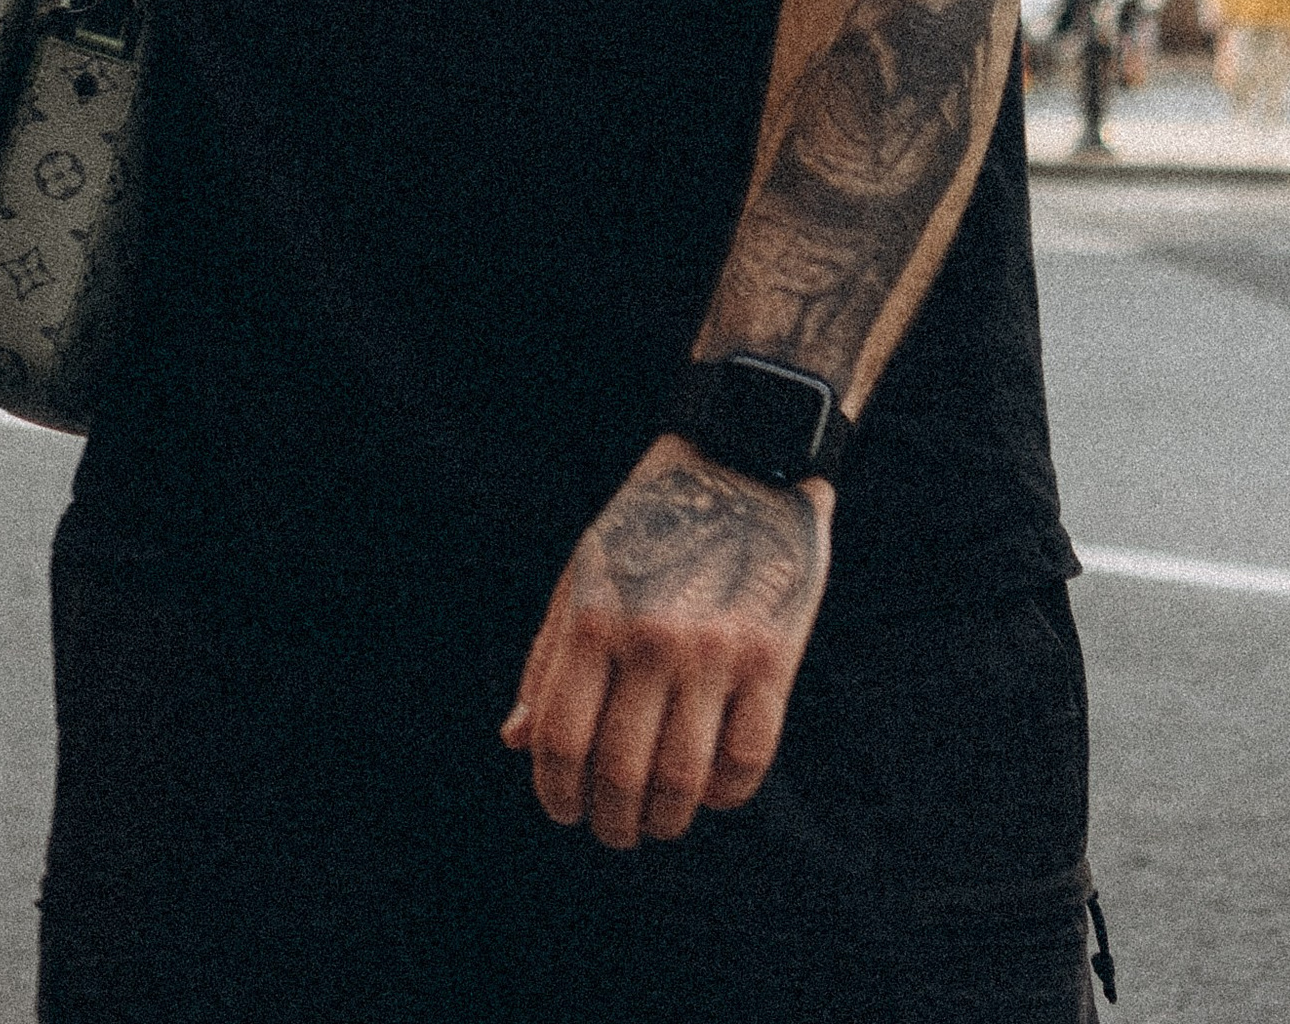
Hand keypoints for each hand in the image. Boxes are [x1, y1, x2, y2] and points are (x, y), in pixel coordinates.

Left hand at [503, 439, 831, 851]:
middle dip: (611, 822)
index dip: (554, 792)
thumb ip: (548, 660)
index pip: (559, 740)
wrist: (741, 460)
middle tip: (613, 830)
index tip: (563, 809)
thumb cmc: (650, 524)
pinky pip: (747, 761)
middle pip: (620, 774)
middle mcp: (653, 640)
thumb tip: (516, 743)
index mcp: (595, 617)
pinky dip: (725, 794)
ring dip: (665, 820)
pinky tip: (710, 789)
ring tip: (657, 821)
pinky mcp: (773, 660)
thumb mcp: (582, 574)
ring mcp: (717, 653)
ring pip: (683, 782)